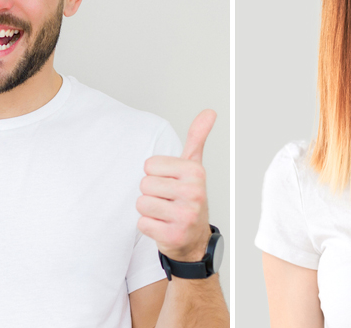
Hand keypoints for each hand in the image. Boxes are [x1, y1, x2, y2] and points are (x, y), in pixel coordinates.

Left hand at [136, 110, 215, 262]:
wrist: (195, 239)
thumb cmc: (189, 199)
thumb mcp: (193, 167)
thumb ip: (197, 138)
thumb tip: (209, 112)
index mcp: (195, 172)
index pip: (150, 165)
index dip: (156, 175)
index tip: (171, 184)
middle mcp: (194, 193)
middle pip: (144, 184)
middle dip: (152, 194)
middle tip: (168, 201)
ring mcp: (186, 216)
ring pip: (141, 203)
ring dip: (149, 211)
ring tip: (166, 214)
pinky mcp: (174, 235)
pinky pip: (142, 224)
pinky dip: (149, 227)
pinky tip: (164, 227)